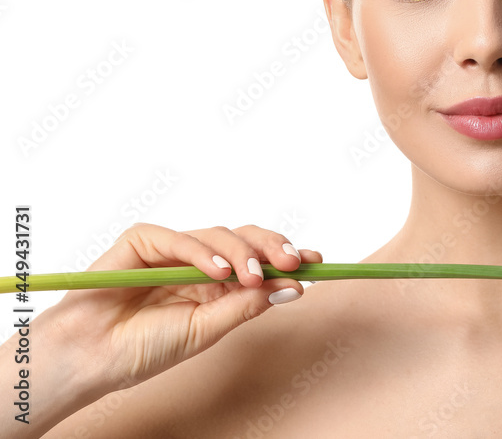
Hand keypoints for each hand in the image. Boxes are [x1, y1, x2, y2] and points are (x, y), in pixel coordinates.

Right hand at [40, 222, 321, 394]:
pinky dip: (201, 252)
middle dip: (273, 247)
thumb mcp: (206, 331)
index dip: (288, 256)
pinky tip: (218, 272)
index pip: (260, 261)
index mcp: (216, 285)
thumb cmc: (143, 349)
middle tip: (294, 261)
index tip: (316, 260)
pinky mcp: (143, 241)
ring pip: (218, 235)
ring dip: (242, 253)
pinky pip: (178, 238)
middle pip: (245, 240)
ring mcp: (172, 250)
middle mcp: (199, 263)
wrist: (91, 358)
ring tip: (253, 275)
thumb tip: (293, 287)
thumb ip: (246, 307)